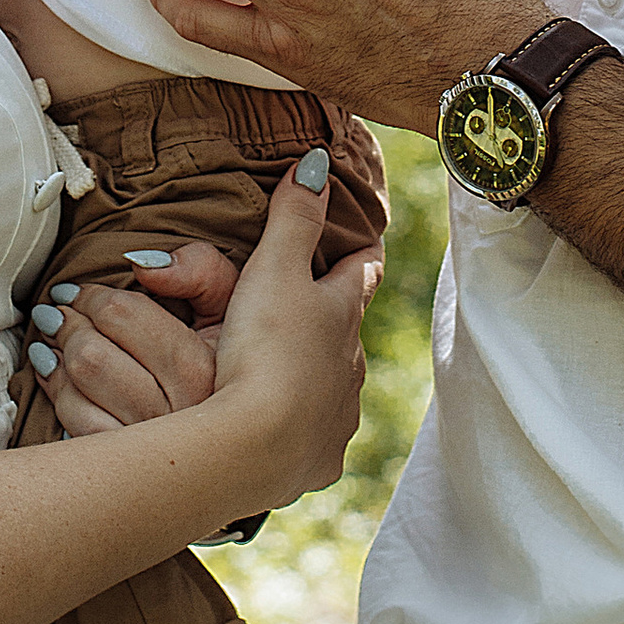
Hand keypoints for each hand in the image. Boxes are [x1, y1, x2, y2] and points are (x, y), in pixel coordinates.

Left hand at [33, 242, 240, 434]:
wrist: (247, 435)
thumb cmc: (233, 358)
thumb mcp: (234, 305)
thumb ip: (200, 270)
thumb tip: (141, 266)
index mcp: (203, 368)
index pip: (123, 315)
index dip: (91, 296)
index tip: (77, 292)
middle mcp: (177, 414)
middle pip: (92, 353)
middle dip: (67, 324)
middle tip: (59, 312)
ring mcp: (149, 449)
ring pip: (79, 387)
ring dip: (56, 356)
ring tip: (55, 338)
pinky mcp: (126, 472)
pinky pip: (75, 423)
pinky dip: (58, 392)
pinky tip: (56, 374)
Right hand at [203, 154, 377, 519]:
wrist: (258, 443)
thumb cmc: (268, 347)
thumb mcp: (274, 269)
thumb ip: (294, 216)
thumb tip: (317, 163)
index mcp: (342, 314)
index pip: (363, 273)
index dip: (363, 255)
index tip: (366, 244)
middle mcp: (351, 365)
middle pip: (350, 334)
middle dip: (335, 321)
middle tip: (314, 311)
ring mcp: (339, 416)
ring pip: (336, 386)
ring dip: (319, 376)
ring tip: (294, 374)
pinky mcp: (318, 460)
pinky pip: (316, 439)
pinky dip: (304, 429)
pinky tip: (287, 433)